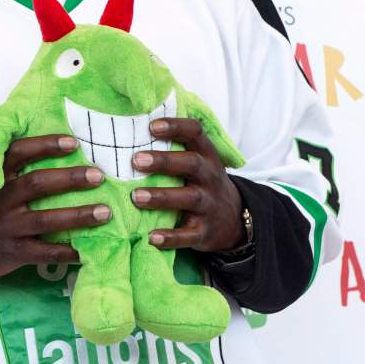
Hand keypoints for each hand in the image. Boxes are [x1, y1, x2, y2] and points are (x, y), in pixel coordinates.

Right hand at [0, 135, 109, 282]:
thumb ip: (17, 169)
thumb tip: (67, 149)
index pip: (19, 153)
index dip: (46, 145)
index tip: (73, 142)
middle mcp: (1, 199)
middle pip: (37, 184)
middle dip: (70, 178)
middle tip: (98, 175)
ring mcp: (7, 228)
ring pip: (45, 219)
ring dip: (78, 215)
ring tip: (105, 212)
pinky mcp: (13, 253)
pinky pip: (45, 252)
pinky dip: (68, 251)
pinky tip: (88, 249)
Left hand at [130, 118, 246, 253]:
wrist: (234, 219)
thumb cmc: (201, 182)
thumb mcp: (198, 161)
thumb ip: (174, 147)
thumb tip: (131, 126)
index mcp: (206, 155)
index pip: (195, 133)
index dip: (175, 127)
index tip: (151, 126)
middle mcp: (210, 177)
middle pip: (191, 164)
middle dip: (164, 161)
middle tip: (136, 160)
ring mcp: (209, 205)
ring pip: (189, 198)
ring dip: (162, 197)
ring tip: (136, 197)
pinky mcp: (205, 232)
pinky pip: (189, 236)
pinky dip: (171, 237)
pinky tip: (152, 237)